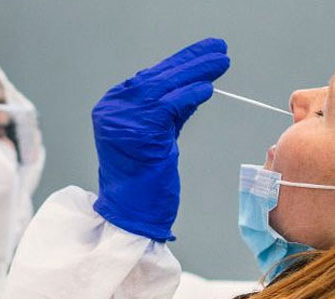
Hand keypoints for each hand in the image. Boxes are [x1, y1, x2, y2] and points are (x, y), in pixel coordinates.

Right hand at [92, 38, 229, 240]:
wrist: (130, 213)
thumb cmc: (144, 182)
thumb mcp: (157, 136)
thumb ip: (170, 112)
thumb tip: (197, 85)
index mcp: (112, 107)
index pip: (151, 79)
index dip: (180, 64)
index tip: (204, 53)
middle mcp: (113, 109)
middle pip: (158, 78)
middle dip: (191, 61)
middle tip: (218, 48)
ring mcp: (123, 119)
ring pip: (165, 86)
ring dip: (197, 71)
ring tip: (222, 60)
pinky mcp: (139, 130)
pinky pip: (169, 105)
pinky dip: (190, 94)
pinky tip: (208, 87)